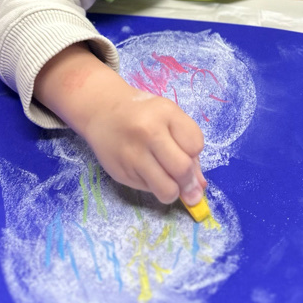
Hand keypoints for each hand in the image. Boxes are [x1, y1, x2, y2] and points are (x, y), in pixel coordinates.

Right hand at [34, 45, 206, 205]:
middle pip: (182, 169)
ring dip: (173, 191)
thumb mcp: (169, 117)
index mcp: (166, 113)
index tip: (187, 151)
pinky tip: (147, 171)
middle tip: (186, 183)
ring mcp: (132, 155)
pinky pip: (148, 190)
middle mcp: (148, 133)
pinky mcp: (121, 173)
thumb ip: (187, 146)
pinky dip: (154, 186)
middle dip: (189, 182)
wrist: (102, 111)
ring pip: (166, 190)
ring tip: (168, 180)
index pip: (195, 145)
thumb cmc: (144, 113)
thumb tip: (200, 187)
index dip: (195, 153)